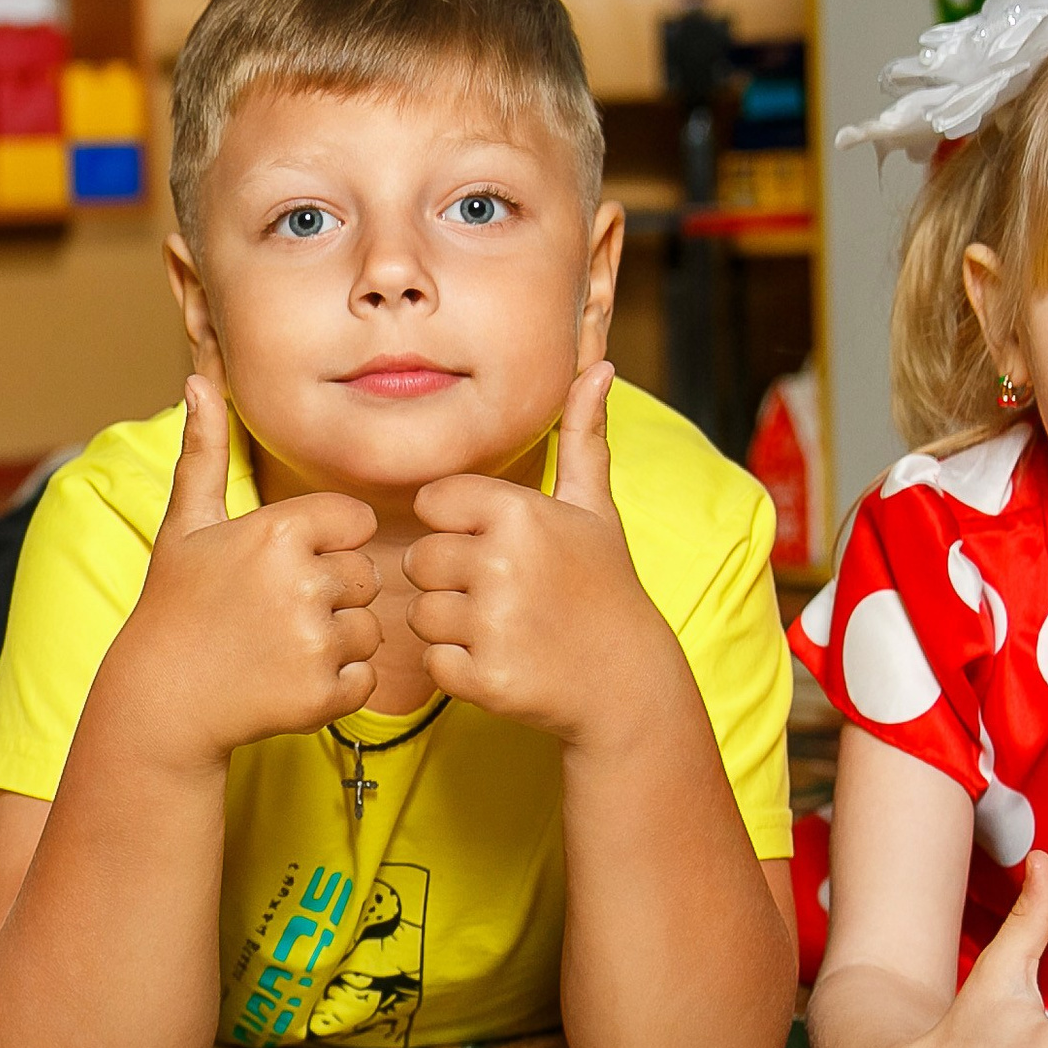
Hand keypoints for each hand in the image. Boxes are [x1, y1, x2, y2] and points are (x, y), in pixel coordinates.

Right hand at [109, 374, 381, 764]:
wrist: (160, 700)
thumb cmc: (175, 605)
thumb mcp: (186, 524)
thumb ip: (205, 450)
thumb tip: (196, 378)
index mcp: (279, 531)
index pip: (356, 525)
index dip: (324, 547)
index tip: (280, 569)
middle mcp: (302, 582)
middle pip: (366, 578)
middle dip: (331, 597)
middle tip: (272, 615)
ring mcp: (314, 640)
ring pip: (369, 629)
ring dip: (335, 642)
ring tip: (277, 649)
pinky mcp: (323, 693)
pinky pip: (365, 677)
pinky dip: (335, 685)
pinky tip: (286, 680)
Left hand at [403, 362, 667, 743]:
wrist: (628, 680)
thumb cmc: (604, 586)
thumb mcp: (595, 509)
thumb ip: (582, 438)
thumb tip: (600, 367)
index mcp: (518, 513)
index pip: (432, 504)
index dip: (457, 527)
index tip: (497, 546)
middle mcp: (502, 563)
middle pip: (420, 561)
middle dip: (451, 581)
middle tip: (504, 595)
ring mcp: (492, 623)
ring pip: (421, 614)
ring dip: (453, 627)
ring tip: (506, 628)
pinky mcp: (484, 677)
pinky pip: (433, 663)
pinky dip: (460, 669)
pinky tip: (504, 661)